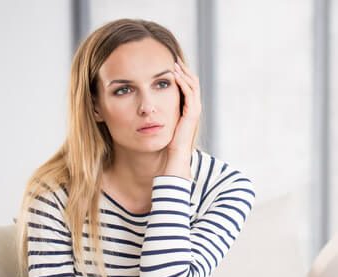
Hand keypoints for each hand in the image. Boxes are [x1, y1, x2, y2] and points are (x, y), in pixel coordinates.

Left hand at [164, 59, 200, 178]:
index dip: (181, 75)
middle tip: (173, 59)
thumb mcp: (160, 124)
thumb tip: (143, 105)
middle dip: (183, 70)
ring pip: (193, 86)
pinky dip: (183, 83)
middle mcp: (193, 108)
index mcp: (187, 109)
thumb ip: (157, 113)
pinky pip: (189, 94)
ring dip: (184, 73)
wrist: (173, 157)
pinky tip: (174, 76)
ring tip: (174, 64)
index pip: (188, 87)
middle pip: (193, 83)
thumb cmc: (165, 143)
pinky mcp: (192, 114)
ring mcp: (194, 111)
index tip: (169, 65)